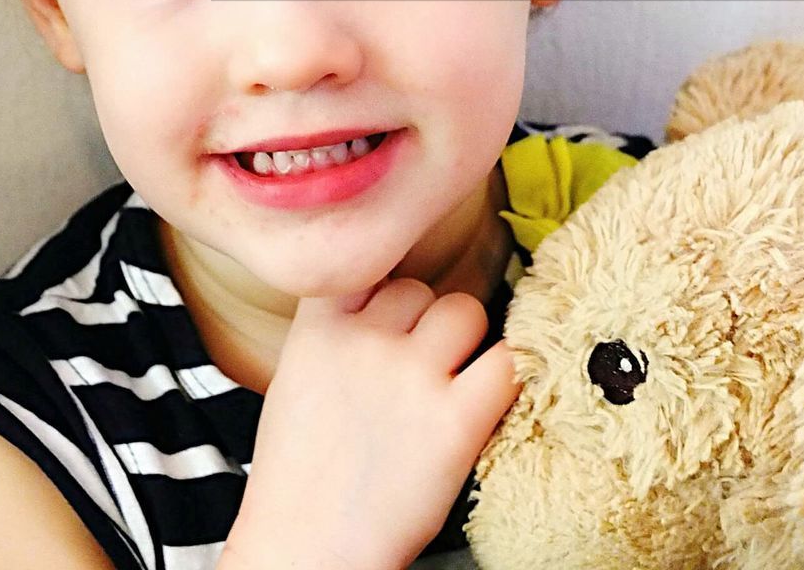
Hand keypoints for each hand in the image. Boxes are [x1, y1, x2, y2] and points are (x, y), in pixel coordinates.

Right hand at [223, 275, 521, 569]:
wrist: (306, 551)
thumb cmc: (300, 474)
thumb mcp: (295, 376)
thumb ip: (334, 328)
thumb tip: (384, 300)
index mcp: (318, 327)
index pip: (367, 261)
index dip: (383, 289)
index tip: (389, 314)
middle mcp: (365, 340)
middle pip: (419, 288)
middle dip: (424, 321)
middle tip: (419, 365)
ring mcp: (411, 376)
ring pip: (465, 311)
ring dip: (465, 341)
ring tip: (452, 382)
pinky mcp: (455, 421)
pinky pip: (506, 364)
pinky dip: (508, 374)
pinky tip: (492, 396)